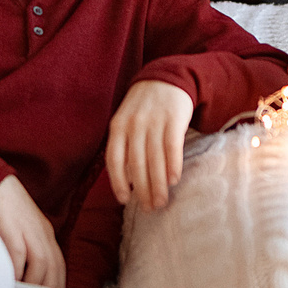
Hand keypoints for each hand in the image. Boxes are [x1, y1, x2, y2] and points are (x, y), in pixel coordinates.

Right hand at [0, 174, 66, 287]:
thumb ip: (25, 249)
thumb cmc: (0, 207)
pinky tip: (10, 286)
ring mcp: (29, 231)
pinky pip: (19, 258)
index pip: (60, 267)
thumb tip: (22, 277)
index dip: (58, 287)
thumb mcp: (20, 228)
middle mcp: (43, 234)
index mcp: (46, 234)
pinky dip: (17, 274)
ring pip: (41, 266)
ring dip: (33, 286)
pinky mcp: (11, 230)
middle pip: (55, 269)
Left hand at [107, 80, 194, 209]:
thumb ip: (124, 146)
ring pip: (154, 159)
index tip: (124, 200)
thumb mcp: (126, 121)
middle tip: (150, 208)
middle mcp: (134, 125)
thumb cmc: (144, 108)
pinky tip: (174, 180)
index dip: (118, 182)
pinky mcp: (174, 118)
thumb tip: (126, 181)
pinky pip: (172, 146)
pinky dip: (173, 165)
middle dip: (143, 189)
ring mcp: (154, 121)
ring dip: (158, 184)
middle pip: (136, 164)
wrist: (167, 79)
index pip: (113, 159)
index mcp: (118, 126)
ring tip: (161, 201)